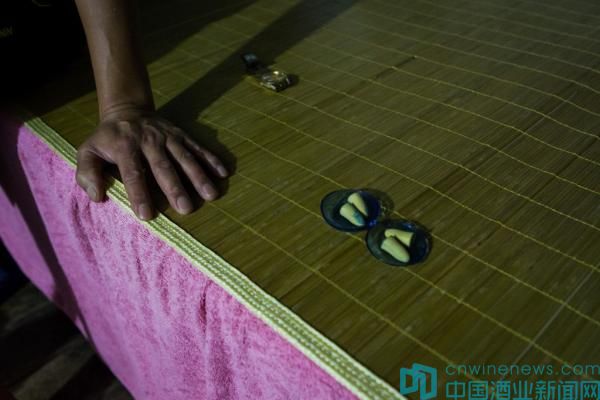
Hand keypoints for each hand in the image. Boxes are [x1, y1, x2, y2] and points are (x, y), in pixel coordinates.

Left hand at [76, 108, 228, 219]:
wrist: (127, 110)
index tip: (147, 215)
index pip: (132, 173)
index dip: (139, 194)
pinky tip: (223, 173)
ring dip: (199, 176)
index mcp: (124, 147)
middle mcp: (148, 141)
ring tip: (211, 195)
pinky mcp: (181, 135)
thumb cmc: (107, 139)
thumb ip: (87, 173)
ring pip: (185, 157)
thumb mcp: (88, 151)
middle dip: (175, 188)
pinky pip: (198, 147)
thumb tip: (97, 196)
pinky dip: (211, 159)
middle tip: (186, 209)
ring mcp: (167, 137)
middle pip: (163, 166)